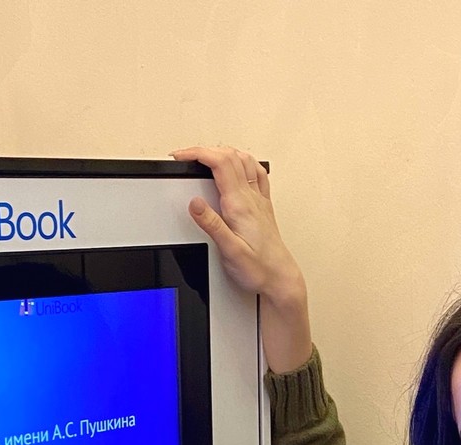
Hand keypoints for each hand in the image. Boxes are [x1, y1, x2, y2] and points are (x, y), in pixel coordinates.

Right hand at [171, 145, 311, 371]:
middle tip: (185, 157)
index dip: (197, 153)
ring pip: (243, 160)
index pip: (219, 163)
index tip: (180, 157)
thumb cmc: (258, 268)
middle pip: (229, 155)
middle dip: (204, 150)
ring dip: (223, 152)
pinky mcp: (263, 207)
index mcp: (240, 204)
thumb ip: (211, 225)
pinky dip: (243, 162)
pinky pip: (256, 174)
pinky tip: (239, 165)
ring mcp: (258, 200)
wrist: (280, 278)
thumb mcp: (229, 251)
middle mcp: (251, 197)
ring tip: (205, 157)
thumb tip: (195, 203)